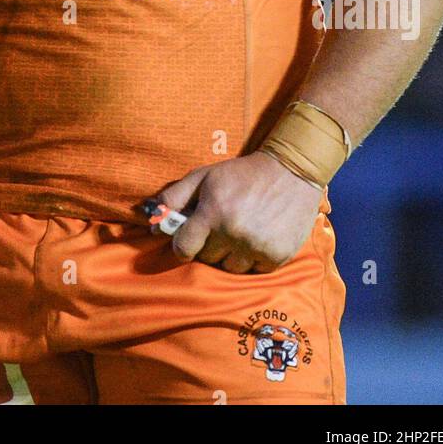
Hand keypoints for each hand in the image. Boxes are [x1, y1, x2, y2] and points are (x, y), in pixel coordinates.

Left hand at [153, 151, 322, 272]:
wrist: (290, 172)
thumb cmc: (241, 174)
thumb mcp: (205, 176)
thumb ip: (175, 196)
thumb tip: (152, 222)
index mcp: (213, 212)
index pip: (183, 248)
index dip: (183, 245)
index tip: (189, 238)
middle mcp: (234, 232)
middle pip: (207, 259)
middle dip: (209, 246)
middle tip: (220, 227)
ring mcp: (257, 247)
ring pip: (229, 269)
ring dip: (230, 255)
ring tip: (239, 232)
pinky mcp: (277, 256)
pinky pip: (253, 271)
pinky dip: (252, 259)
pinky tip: (257, 237)